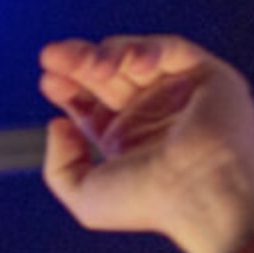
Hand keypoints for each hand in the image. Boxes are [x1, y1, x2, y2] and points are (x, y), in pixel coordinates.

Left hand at [39, 35, 253, 252]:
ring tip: (90, 66)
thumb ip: (59, 167)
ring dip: (106, 55)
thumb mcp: (84, 196)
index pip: (91, 105)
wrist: (199, 193)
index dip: (69, 90)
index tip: (47, 82)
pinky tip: (131, 65)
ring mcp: (178, 94)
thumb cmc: (146, 203)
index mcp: (126, 143)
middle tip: (52, 55)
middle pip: (108, 77)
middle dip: (79, 63)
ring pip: (134, 58)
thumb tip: (59, 123)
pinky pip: (171, 49)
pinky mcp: (206, 76)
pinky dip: (146, 50)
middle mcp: (151, 117)